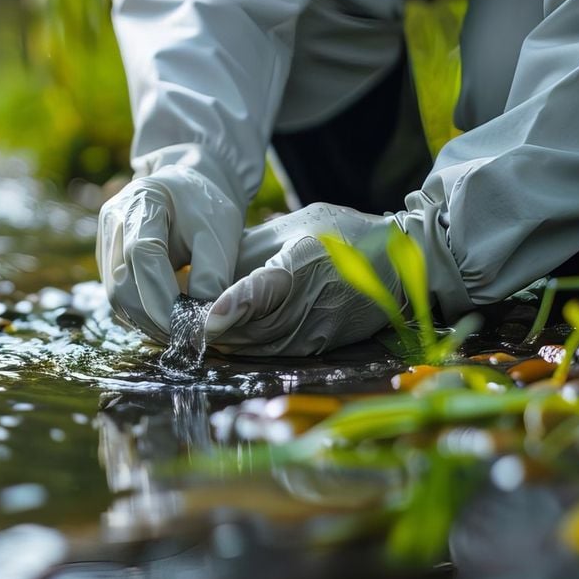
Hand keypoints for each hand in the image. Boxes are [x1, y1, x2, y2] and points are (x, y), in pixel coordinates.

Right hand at [97, 164, 244, 341]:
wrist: (190, 186)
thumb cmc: (207, 208)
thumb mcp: (221, 234)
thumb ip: (213, 275)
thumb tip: (203, 323)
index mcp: (144, 200)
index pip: (142, 255)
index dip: (160, 298)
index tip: (186, 327)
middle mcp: (114, 218)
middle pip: (121, 281)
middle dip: (152, 317)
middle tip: (185, 338)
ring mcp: (105, 238)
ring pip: (115, 294)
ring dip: (145, 320)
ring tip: (178, 332)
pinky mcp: (106, 256)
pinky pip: (117, 293)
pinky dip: (140, 312)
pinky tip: (165, 321)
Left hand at [204, 203, 400, 355]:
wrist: (398, 262)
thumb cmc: (339, 234)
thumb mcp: (293, 225)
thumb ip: (249, 248)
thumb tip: (206, 270)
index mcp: (302, 263)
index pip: (264, 290)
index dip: (235, 305)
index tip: (207, 319)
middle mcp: (311, 302)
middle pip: (254, 327)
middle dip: (216, 329)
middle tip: (181, 325)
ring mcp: (319, 329)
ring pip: (261, 346)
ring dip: (229, 342)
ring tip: (199, 333)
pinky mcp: (323, 345)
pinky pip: (278, 353)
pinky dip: (251, 349)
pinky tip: (231, 340)